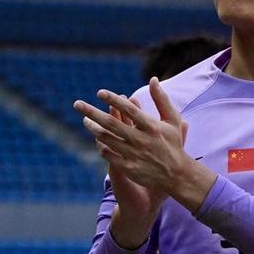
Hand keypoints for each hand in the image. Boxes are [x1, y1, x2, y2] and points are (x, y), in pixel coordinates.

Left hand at [74, 78, 209, 209]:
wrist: (176, 175)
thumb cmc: (173, 143)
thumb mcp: (172, 120)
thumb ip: (161, 99)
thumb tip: (152, 79)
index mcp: (152, 127)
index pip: (129, 110)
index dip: (113, 100)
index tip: (100, 93)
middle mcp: (141, 140)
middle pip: (111, 124)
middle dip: (91, 112)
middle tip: (77, 104)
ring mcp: (134, 154)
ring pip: (106, 139)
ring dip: (93, 128)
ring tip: (85, 120)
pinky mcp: (128, 167)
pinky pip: (108, 154)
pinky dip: (101, 145)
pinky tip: (97, 139)